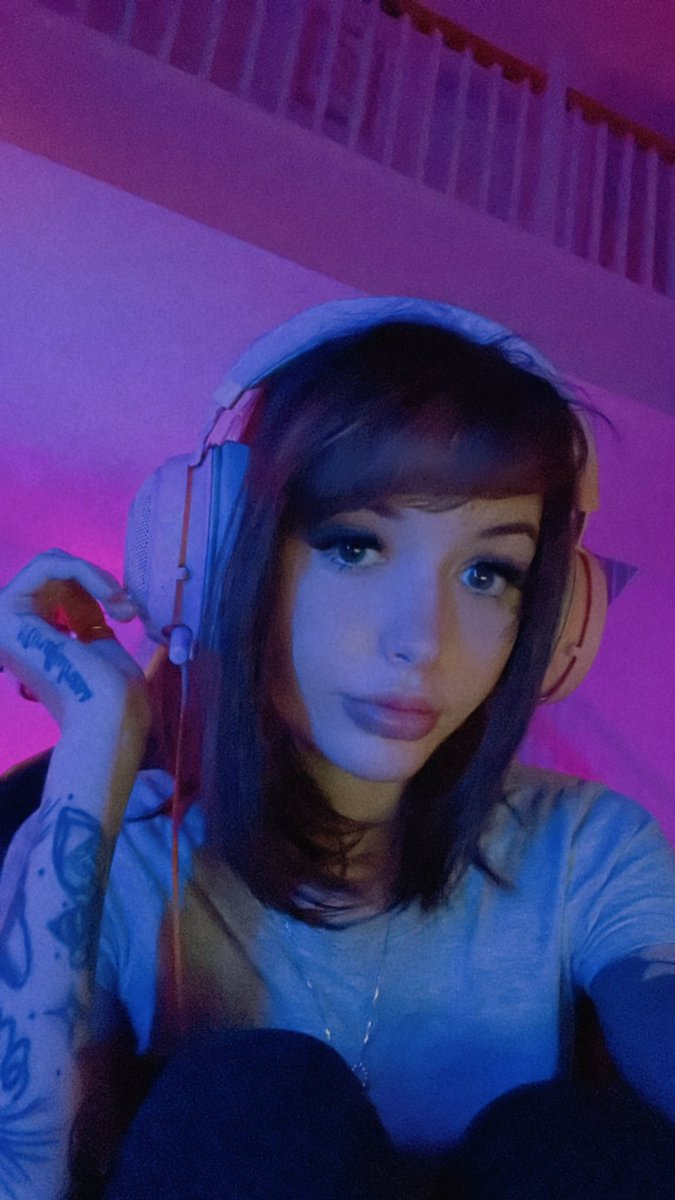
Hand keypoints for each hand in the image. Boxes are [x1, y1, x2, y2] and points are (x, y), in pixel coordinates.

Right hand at [0, 549, 150, 733]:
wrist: (108, 712)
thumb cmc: (111, 689)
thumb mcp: (96, 642)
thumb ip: (83, 617)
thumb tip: (91, 596)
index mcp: (32, 641)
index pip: (58, 592)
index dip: (96, 591)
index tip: (127, 611)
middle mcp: (13, 630)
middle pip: (52, 575)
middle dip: (94, 580)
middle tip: (125, 606)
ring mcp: (4, 622)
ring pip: (49, 565)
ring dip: (93, 576)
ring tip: (119, 601)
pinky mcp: (7, 613)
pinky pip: (46, 567)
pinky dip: (83, 570)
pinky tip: (107, 593)